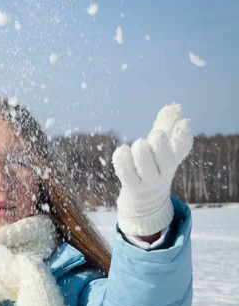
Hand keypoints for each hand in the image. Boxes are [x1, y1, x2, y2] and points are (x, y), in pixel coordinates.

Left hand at [112, 104, 192, 235]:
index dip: (183, 135)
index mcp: (173, 158)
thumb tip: (176, 106)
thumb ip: (167, 124)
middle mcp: (164, 171)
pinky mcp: (132, 187)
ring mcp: (148, 181)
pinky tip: (122, 151)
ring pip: (144, 163)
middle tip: (154, 136)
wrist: (145, 199)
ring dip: (140, 150)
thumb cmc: (153, 163)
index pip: (183, 147)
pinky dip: (122, 158)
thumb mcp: (162, 144)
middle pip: (165, 156)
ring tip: (138, 145)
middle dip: (158, 142)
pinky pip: (125, 172)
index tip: (183, 123)